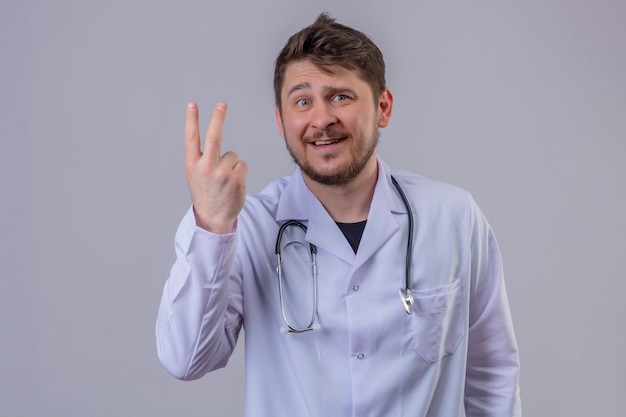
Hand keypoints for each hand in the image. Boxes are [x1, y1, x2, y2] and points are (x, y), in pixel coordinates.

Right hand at [184, 102, 247, 233]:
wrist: (214, 217)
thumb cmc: (205, 193)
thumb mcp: (195, 175)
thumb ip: (200, 157)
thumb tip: (214, 135)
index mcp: (192, 165)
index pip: (191, 138)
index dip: (192, 119)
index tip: (192, 104)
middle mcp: (206, 167)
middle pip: (214, 137)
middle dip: (217, 118)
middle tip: (221, 104)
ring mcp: (222, 172)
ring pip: (232, 155)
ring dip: (231, 165)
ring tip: (225, 180)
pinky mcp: (236, 178)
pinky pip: (242, 164)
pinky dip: (239, 171)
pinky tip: (233, 183)